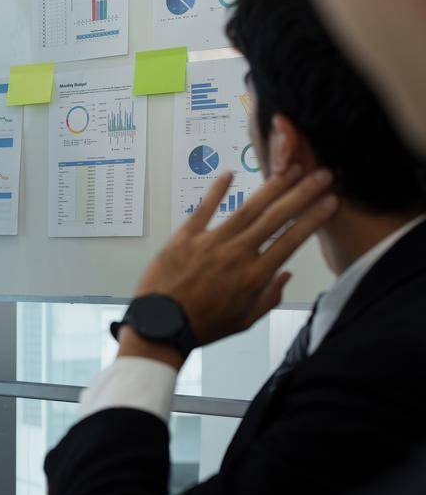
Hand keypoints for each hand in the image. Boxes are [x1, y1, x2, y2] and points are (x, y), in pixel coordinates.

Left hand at [122, 166, 337, 364]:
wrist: (162, 325)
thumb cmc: (204, 325)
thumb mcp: (245, 321)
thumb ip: (269, 297)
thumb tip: (286, 274)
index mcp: (255, 275)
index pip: (292, 240)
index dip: (314, 219)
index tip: (331, 201)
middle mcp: (238, 253)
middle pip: (276, 217)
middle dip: (302, 194)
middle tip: (322, 173)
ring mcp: (211, 242)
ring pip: (247, 209)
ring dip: (271, 187)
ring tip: (290, 169)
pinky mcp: (185, 236)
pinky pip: (203, 208)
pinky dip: (216, 190)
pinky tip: (229, 173)